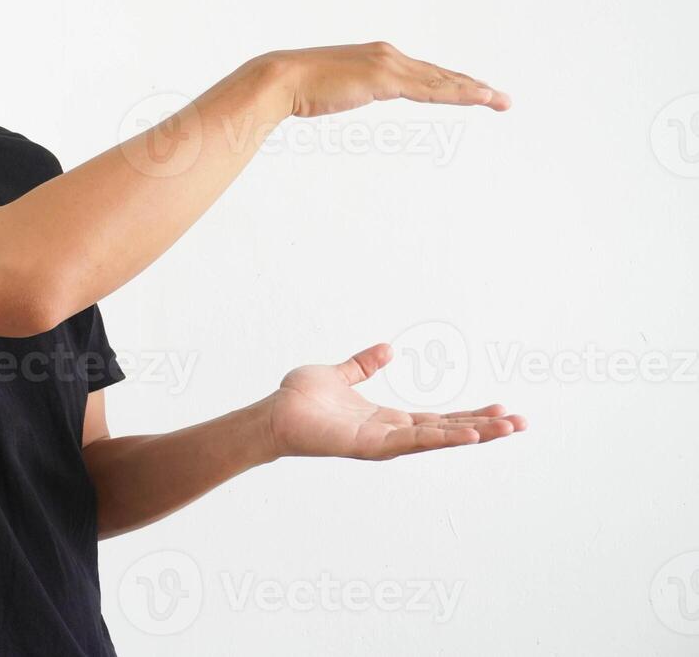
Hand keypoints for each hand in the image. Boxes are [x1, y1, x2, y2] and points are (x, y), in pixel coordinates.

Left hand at [253, 342, 526, 460]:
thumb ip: (364, 364)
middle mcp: (390, 434)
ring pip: (437, 439)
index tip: (501, 410)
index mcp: (387, 419)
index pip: (438, 419)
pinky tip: (468, 435)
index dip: (469, 416)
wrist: (273, 414)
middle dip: (485, 428)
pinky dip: (440, 438)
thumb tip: (388, 348)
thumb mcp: (340, 375)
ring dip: (473, 433)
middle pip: (447, 431)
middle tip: (522, 423)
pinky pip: (411, 442)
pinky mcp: (369, 446)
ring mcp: (382, 443)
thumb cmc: (300, 399)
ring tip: (508, 428)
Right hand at [259, 41, 511, 117]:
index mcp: (377, 58)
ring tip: (500, 101)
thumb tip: (341, 95)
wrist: (281, 80)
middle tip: (500, 98)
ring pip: (441, 81)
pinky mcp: (386, 78)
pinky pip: (431, 89)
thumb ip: (344, 89)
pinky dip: (460, 93)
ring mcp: (388, 65)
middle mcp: (388, 55)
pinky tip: (481, 98)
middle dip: (472, 87)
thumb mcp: (330, 91)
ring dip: (474, 91)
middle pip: (439, 75)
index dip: (450, 83)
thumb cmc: (298, 89)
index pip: (423, 73)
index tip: (472, 91)